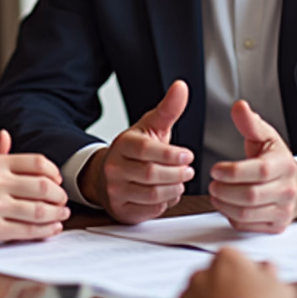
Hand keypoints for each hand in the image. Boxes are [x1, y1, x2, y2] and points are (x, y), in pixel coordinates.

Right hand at [0, 130, 69, 246]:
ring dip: (57, 215)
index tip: (58, 181)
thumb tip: (7, 135)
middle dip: (59, 196)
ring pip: (39, 210)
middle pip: (43, 187)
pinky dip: (45, 231)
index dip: (54, 173)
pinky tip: (51, 230)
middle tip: (63, 201)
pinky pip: (28, 230)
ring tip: (62, 216)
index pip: (37, 163)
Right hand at [79, 79, 194, 223]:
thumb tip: (182, 86)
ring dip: (174, 189)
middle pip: (151, 174)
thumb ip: (168, 109)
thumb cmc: (135, 150)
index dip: (170, 154)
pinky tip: (168, 192)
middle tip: (189, 170)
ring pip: (152, 195)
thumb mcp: (151, 127)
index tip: (188, 155)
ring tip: (180, 181)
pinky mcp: (122, 210)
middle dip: (176, 174)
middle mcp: (115, 167)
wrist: (108, 174)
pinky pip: (150, 210)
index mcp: (123, 144)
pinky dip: (165, 203)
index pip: (146, 150)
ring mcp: (116, 190)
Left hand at [208, 101, 296, 232]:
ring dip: (223, 204)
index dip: (233, 171)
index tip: (215, 169)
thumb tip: (239, 106)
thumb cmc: (275, 160)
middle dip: (224, 190)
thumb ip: (249, 123)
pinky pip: (246, 226)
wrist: (295, 185)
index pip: (259, 171)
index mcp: (283, 165)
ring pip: (246, 213)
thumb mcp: (265, 137)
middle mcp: (286, 190)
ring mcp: (282, 210)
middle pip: (250, 196)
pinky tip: (225, 204)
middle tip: (212, 183)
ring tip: (215, 193)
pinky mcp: (275, 226)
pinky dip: (230, 216)